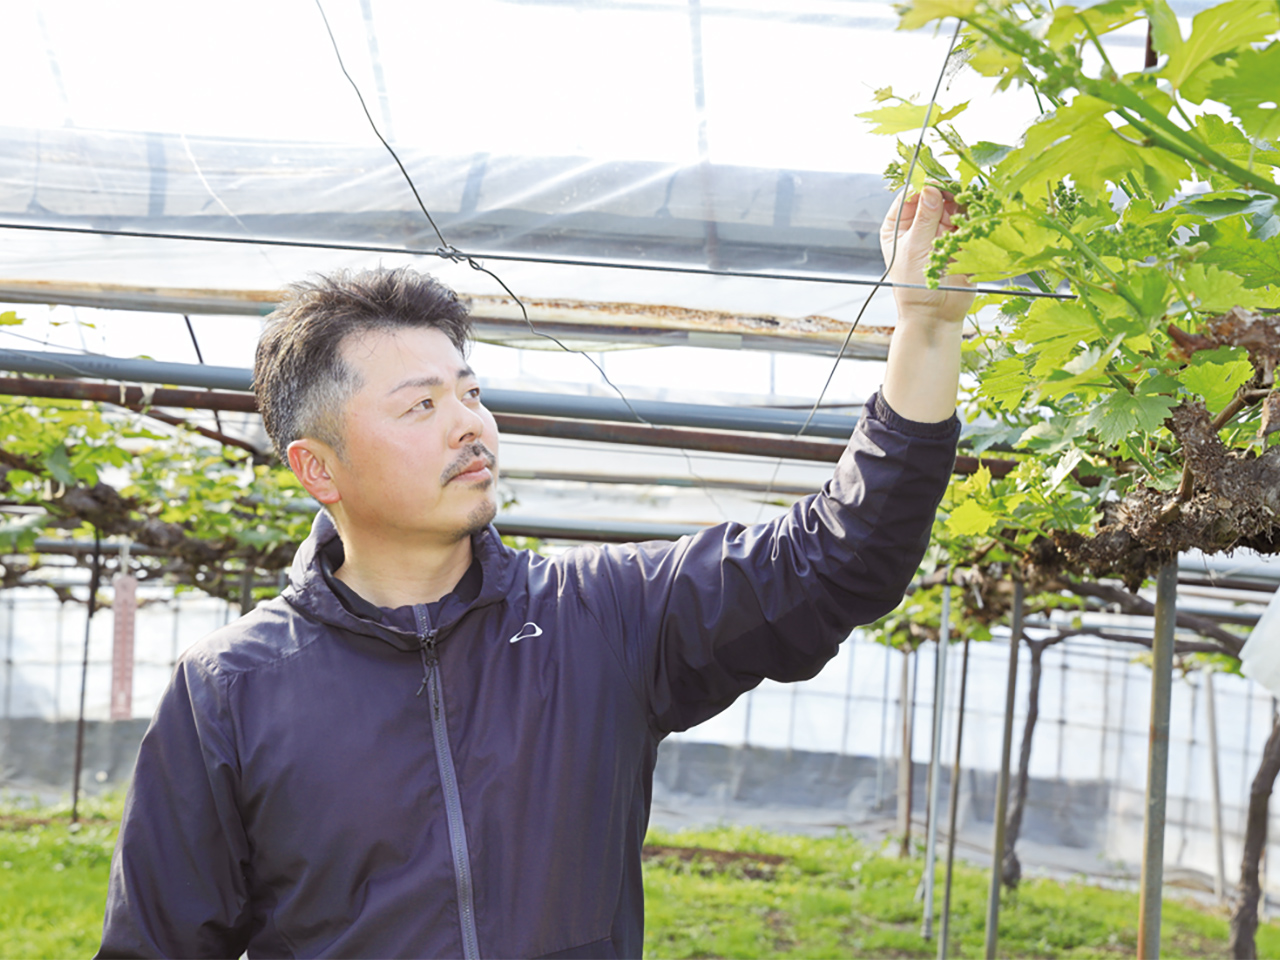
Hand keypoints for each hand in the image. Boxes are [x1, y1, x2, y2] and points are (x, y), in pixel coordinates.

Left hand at [880, 185, 974, 328]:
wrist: (935, 315)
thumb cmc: (914, 287)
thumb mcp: (915, 248)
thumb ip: (925, 218)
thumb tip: (930, 188)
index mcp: (897, 225)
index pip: (911, 194)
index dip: (925, 185)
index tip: (938, 181)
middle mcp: (918, 224)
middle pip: (935, 195)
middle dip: (948, 192)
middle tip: (960, 191)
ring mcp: (939, 230)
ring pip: (953, 205)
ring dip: (962, 203)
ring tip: (970, 203)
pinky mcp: (959, 239)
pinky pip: (967, 220)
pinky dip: (973, 214)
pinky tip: (978, 212)